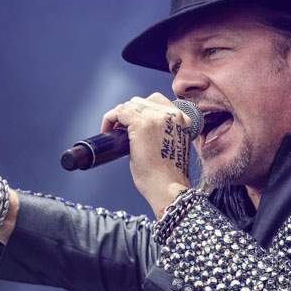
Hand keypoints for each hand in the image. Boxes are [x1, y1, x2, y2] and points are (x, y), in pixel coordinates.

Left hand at [101, 92, 191, 217]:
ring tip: (114, 132)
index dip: (141, 111)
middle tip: (120, 130)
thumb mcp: (170, 146)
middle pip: (142, 101)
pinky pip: (119, 111)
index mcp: (183, 119)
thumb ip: (161, 133)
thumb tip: (139, 130)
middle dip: (129, 113)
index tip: (132, 125)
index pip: (157, 102)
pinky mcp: (141, 124)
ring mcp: (157, 118)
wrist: (169, 189)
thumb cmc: (168, 176)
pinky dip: (110, 118)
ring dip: (119, 116)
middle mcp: (172, 114)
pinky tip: (108, 131)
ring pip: (130, 105)